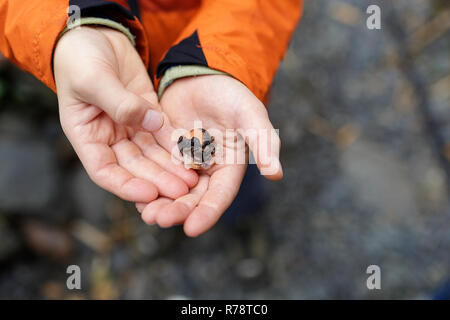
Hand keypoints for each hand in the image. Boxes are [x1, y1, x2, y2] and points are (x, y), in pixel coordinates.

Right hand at [54, 27, 197, 202]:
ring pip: (152, 155)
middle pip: (135, 167)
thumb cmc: (81, 57)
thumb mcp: (93, 79)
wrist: (95, 34)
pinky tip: (193, 155)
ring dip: (171, 168)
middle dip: (158, 180)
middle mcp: (108, 138)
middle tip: (182, 190)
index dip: (125, 186)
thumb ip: (120, 103)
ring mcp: (130, 128)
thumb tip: (150, 124)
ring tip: (193, 180)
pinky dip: (177, 146)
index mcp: (86, 136)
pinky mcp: (148, 115)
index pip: (104, 171)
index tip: (149, 193)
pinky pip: (163, 135)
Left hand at [137, 75, 282, 236]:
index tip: (191, 229)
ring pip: (172, 189)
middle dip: (177, 210)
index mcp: (229, 167)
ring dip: (160, 202)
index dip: (207, 212)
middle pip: (193, 198)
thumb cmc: (230, 93)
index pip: (219, 195)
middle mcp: (207, 171)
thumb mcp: (249, 114)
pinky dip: (147, 183)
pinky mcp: (166, 154)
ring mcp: (185, 163)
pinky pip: (156, 173)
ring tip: (146, 213)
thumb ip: (264, 141)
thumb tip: (277, 174)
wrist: (201, 74)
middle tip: (158, 219)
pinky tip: (134, 193)